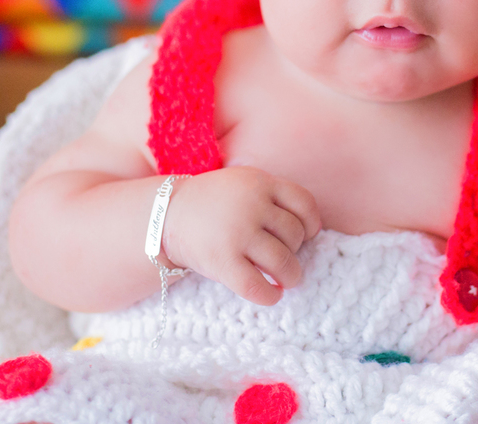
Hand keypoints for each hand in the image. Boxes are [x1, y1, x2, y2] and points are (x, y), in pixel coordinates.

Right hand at [162, 166, 321, 304]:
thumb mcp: (244, 183)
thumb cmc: (214, 204)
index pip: (304, 203)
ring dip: (291, 276)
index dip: (311, 223)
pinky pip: (258, 287)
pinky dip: (270, 295)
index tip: (306, 235)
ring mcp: (237, 233)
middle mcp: (251, 205)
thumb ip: (274, 198)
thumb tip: (311, 234)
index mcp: (260, 182)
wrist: (165, 215)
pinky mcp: (223, 262)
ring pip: (283, 262)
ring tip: (286, 279)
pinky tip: (272, 294)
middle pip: (295, 235)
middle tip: (285, 258)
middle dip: (295, 251)